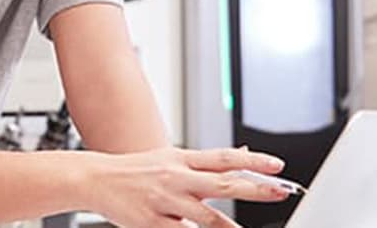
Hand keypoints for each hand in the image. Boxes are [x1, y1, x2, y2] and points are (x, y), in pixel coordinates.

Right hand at [82, 147, 292, 227]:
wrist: (96, 178)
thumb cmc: (136, 170)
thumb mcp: (171, 157)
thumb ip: (206, 161)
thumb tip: (243, 156)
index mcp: (182, 158)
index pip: (225, 158)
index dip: (254, 161)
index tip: (278, 166)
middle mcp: (177, 177)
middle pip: (223, 184)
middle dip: (255, 189)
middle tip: (280, 192)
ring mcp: (165, 200)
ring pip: (207, 217)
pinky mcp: (153, 222)